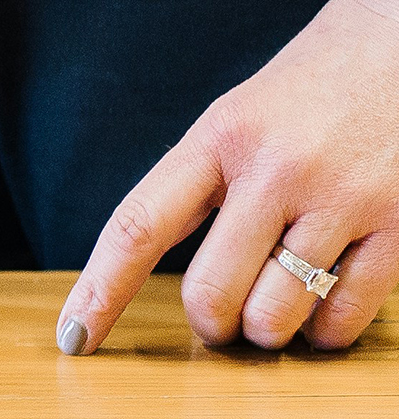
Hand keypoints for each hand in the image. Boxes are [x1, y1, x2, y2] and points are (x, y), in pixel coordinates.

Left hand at [62, 0, 398, 353]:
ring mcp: (341, 197)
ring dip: (269, 330)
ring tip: (278, 310)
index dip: (98, 292)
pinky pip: (346, 312)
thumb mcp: (242, 114)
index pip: (137, 226)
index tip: (72, 338)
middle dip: (211, 323)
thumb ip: (207, 181)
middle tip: (222, 319)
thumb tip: (160, 266)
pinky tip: (324, 313)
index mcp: (219, 136)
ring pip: (276, 313)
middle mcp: (275, 168)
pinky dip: (326, 330)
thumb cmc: (320, 80)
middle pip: (210, 291)